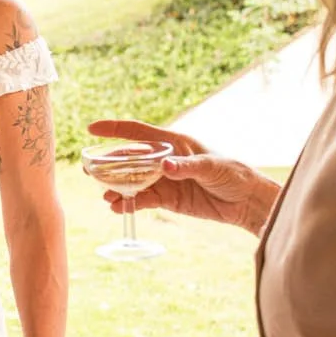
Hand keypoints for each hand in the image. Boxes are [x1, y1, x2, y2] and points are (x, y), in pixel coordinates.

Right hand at [88, 119, 277, 234]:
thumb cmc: (233, 174)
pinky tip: (118, 208)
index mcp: (174, 143)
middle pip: (130, 159)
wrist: (246, 201)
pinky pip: (143, 199)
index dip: (114, 130)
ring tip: (105, 195)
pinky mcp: (168, 198)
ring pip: (133, 181)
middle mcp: (165, 159)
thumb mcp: (212, 167)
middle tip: (90, 171)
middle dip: (109, 164)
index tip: (91, 129)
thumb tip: (165, 166)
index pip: (138, 133)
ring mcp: (165, 180)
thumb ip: (187, 166)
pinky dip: (129, 203)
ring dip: (117, 187)